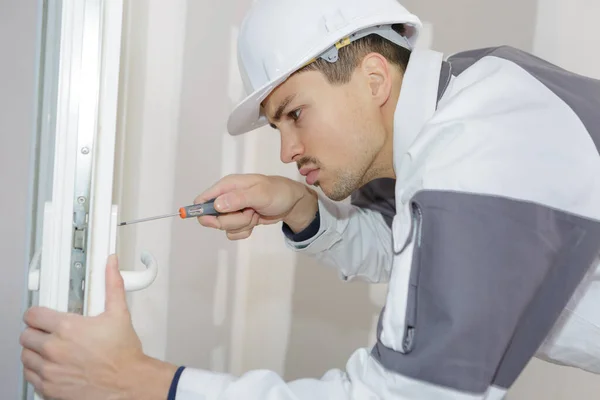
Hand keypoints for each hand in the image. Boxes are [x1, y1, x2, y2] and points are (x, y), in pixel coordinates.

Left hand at [20, 255, 176, 399]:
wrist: (128, 383)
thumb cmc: (123, 354)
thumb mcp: (119, 314)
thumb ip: (112, 285)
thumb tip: (111, 264)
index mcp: (68, 328)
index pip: (33, 315)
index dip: (38, 313)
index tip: (42, 316)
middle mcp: (55, 349)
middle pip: (26, 335)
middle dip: (36, 332)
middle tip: (48, 332)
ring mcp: (50, 370)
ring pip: (25, 357)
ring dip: (34, 351)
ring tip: (49, 349)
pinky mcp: (50, 388)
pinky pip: (30, 377)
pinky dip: (37, 371)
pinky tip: (51, 366)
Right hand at [195, 174, 317, 239]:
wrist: (291, 203)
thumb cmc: (278, 192)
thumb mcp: (260, 194)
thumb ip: (238, 199)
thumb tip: (216, 205)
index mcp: (228, 186)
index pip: (204, 199)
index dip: (203, 211)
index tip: (211, 220)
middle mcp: (226, 198)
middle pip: (213, 218)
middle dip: (233, 220)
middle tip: (249, 213)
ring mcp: (232, 211)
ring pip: (224, 227)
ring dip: (242, 225)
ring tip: (255, 214)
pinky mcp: (239, 221)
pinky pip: (233, 233)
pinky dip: (245, 231)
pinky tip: (255, 221)